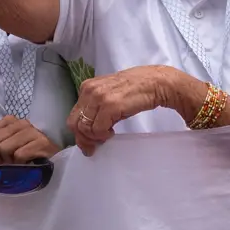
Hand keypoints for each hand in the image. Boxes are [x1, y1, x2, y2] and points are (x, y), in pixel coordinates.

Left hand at [0, 116, 57, 165]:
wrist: (56, 158)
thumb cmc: (29, 154)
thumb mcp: (8, 147)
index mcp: (9, 122)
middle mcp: (20, 123)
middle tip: (4, 165)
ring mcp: (32, 131)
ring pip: (4, 149)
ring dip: (8, 162)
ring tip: (16, 165)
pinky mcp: (42, 142)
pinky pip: (19, 155)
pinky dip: (19, 165)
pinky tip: (26, 165)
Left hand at [69, 65, 192, 154]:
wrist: (155, 83)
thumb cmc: (136, 89)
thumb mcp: (110, 94)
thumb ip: (96, 106)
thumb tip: (88, 127)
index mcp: (87, 86)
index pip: (73, 115)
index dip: (79, 132)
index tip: (87, 142)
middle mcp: (90, 90)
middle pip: (75, 123)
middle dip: (83, 138)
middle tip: (93, 146)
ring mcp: (99, 97)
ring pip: (85, 128)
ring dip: (95, 137)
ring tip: (107, 136)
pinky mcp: (110, 106)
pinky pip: (98, 129)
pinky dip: (103, 135)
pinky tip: (112, 132)